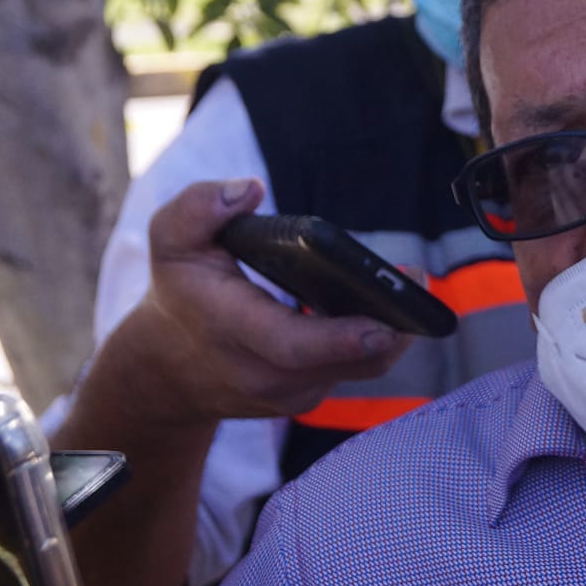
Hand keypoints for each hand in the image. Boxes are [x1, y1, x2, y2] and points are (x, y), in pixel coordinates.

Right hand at [94, 178, 411, 428]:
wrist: (167, 370)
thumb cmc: (181, 296)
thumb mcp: (171, 244)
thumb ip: (198, 208)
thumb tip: (248, 190)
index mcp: (233, 332)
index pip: (292, 346)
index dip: (340, 338)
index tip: (383, 324)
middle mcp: (265, 373)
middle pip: (344, 360)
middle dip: (389, 325)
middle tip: (418, 282)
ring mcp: (290, 393)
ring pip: (358, 368)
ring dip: (390, 330)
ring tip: (412, 285)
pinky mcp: (309, 395)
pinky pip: (354, 370)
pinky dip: (375, 339)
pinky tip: (388, 304)